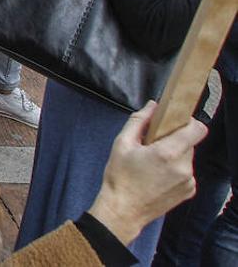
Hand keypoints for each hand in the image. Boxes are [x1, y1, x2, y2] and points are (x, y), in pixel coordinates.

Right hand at [88, 102, 206, 245]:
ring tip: (153, 163)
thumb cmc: (120, 178)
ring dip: (174, 154)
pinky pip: (186, 171)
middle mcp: (183, 167)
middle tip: (152, 145)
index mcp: (168, 153)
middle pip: (189, 142)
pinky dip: (175, 169)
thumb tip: (152, 106)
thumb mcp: (121, 144)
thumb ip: (138, 121)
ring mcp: (188, 181)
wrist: (124, 210)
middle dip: (173, 139)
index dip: (188, 121)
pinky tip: (157, 175)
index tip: (174, 122)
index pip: (197, 129)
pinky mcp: (189, 191)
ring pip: (187, 156)